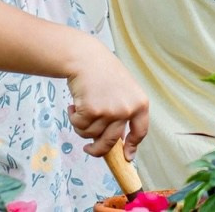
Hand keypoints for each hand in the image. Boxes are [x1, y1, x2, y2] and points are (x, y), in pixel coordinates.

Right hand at [65, 39, 148, 157]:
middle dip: (98, 149)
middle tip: (89, 149)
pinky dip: (74, 118)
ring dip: (82, 126)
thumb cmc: (102, 70)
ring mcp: (110, 111)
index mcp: (140, 103)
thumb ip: (124, 111)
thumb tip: (117, 140)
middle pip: (111, 142)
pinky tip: (74, 105)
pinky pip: (80, 126)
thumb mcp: (123, 89)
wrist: (85, 57)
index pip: (140, 131)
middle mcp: (127, 109)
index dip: (133, 146)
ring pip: (91, 134)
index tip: (127, 157)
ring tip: (80, 108)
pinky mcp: (92, 111)